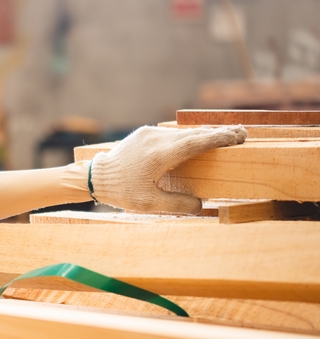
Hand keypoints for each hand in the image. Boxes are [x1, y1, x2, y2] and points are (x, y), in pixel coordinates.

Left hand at [89, 125, 246, 214]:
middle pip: (194, 134)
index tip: (238, 136)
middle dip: (219, 134)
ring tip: (227, 136)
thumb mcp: (149, 204)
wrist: (96, 176)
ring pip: (183, 133)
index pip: (197, 142)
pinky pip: (172, 134)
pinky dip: (188, 137)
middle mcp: (156, 140)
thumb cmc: (122, 192)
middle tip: (242, 134)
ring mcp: (149, 134)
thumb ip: (177, 205)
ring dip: (204, 135)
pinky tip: (199, 140)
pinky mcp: (144, 134)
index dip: (219, 138)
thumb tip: (201, 205)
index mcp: (160, 155)